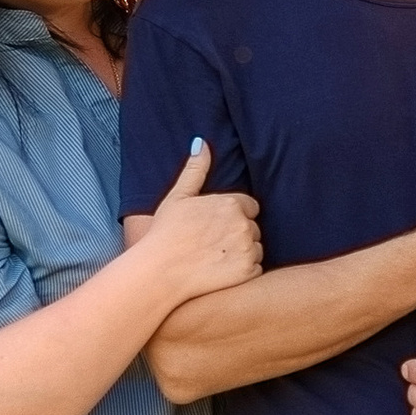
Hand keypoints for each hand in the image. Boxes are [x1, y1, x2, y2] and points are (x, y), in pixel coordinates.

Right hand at [143, 139, 261, 304]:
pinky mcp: (248, 271)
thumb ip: (196, 169)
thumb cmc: (165, 233)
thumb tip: (202, 142)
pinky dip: (242, 271)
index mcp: (231, 203)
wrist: (160, 271)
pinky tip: (220, 272)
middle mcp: (243, 224)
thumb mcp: (178, 196)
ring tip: (215, 258)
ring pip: (255, 248)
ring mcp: (248, 248)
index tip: (215, 227)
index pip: (249, 207)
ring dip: (242, 253)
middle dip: (237, 234)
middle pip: (253, 228)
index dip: (233, 216)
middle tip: (212, 244)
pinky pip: (255, 269)